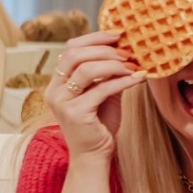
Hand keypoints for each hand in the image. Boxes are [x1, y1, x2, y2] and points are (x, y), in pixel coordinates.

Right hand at [43, 31, 144, 159]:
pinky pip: (102, 90)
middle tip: (129, 52)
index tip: (118, 35)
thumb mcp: (103, 96)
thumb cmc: (100, 126)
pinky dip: (123, 82)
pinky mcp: (77, 113)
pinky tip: (138, 79)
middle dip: (105, 49)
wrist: (94, 157)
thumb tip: (126, 53)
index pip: (70, 49)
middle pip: (76, 54)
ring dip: (114, 64)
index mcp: (57, 82)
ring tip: (133, 65)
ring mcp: (63, 102)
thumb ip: (108, 76)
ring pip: (87, 69)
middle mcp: (55, 90)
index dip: (94, 38)